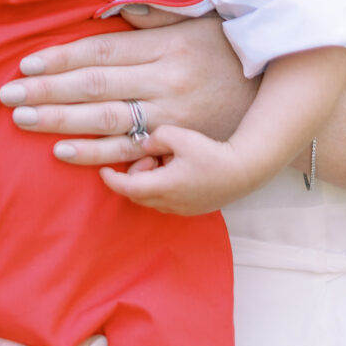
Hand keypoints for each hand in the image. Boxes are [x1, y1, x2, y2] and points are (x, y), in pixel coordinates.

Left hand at [0, 8, 256, 167]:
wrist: (280, 99)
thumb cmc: (232, 54)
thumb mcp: (198, 24)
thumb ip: (154, 18)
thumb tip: (110, 10)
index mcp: (168, 45)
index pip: (102, 49)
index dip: (62, 58)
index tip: (27, 64)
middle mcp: (168, 79)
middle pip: (96, 84)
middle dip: (47, 90)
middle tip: (8, 95)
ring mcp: (174, 116)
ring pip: (107, 119)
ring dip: (60, 121)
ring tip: (23, 118)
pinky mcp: (180, 146)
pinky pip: (130, 151)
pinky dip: (94, 153)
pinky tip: (62, 152)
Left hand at [100, 124, 248, 214]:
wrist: (243, 170)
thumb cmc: (211, 153)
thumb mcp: (179, 136)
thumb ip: (155, 137)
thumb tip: (144, 143)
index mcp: (163, 186)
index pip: (127, 187)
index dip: (111, 179)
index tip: (102, 170)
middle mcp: (170, 203)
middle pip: (137, 194)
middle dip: (135, 175)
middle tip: (149, 157)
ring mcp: (182, 209)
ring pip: (152, 198)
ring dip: (149, 181)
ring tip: (167, 160)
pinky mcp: (192, 208)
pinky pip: (167, 200)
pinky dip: (163, 186)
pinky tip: (178, 169)